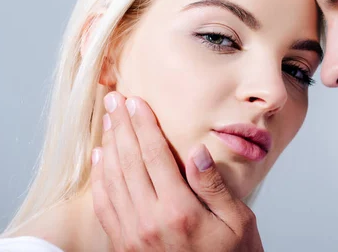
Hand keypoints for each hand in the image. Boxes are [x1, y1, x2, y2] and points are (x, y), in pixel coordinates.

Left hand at [90, 91, 263, 250]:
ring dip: (108, 146)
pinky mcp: (124, 246)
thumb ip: (213, 186)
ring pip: (113, 180)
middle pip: (129, 161)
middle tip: (114, 100)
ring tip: (108, 120)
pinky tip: (100, 159)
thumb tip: (197, 151)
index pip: (155, 155)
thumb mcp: (237, 222)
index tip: (135, 101)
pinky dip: (99, 179)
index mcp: (179, 210)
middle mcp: (149, 221)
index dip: (143, 124)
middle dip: (121, 126)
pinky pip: (104, 206)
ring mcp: (132, 235)